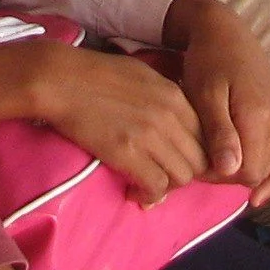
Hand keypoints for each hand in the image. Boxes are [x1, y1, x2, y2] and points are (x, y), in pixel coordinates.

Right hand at [17, 42, 206, 203]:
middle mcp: (170, 117)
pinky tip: (134, 192)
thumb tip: (179, 119)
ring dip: (167, 186)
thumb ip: (167, 97)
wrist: (62, 80)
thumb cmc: (97, 74)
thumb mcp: (144, 75)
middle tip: (163, 176)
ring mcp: (150, 136)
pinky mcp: (127, 153)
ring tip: (147, 185)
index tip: (179, 163)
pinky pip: (156, 186)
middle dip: (185, 174)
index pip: (207, 138)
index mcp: (176, 97)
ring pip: (181, 178)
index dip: (197, 156)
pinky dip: (149, 195)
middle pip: (199, 161)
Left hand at [169, 0, 269, 203]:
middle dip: (229, 176)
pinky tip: (260, 195)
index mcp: (260, 116)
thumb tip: (232, 171)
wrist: (225, 33)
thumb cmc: (208, 62)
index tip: (196, 165)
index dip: (220, 177)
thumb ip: (220, 133)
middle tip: (201, 163)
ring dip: (246, 173)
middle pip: (258, 171)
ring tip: (219, 166)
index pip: (247, 171)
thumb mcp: (205, 95)